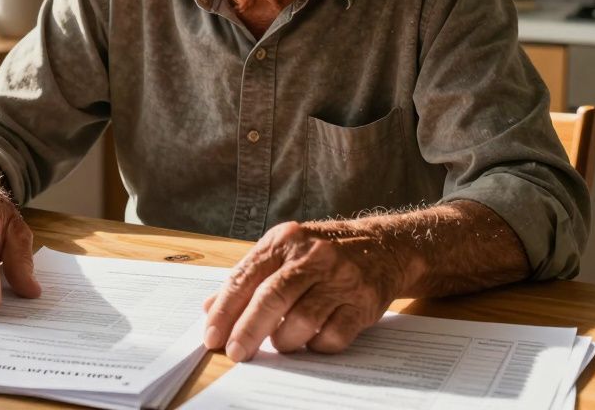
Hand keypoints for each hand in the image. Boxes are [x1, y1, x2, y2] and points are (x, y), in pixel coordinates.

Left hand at [202, 221, 407, 360]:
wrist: (385, 246)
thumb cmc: (323, 252)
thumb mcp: (283, 251)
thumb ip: (248, 277)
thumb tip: (209, 308)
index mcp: (285, 240)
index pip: (246, 277)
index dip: (225, 310)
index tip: (213, 336)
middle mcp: (313, 255)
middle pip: (271, 298)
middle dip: (248, 331)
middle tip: (236, 353)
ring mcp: (341, 279)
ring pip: (301, 320)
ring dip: (283, 340)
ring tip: (279, 342)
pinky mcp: (363, 303)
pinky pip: (332, 336)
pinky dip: (315, 345)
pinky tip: (310, 340)